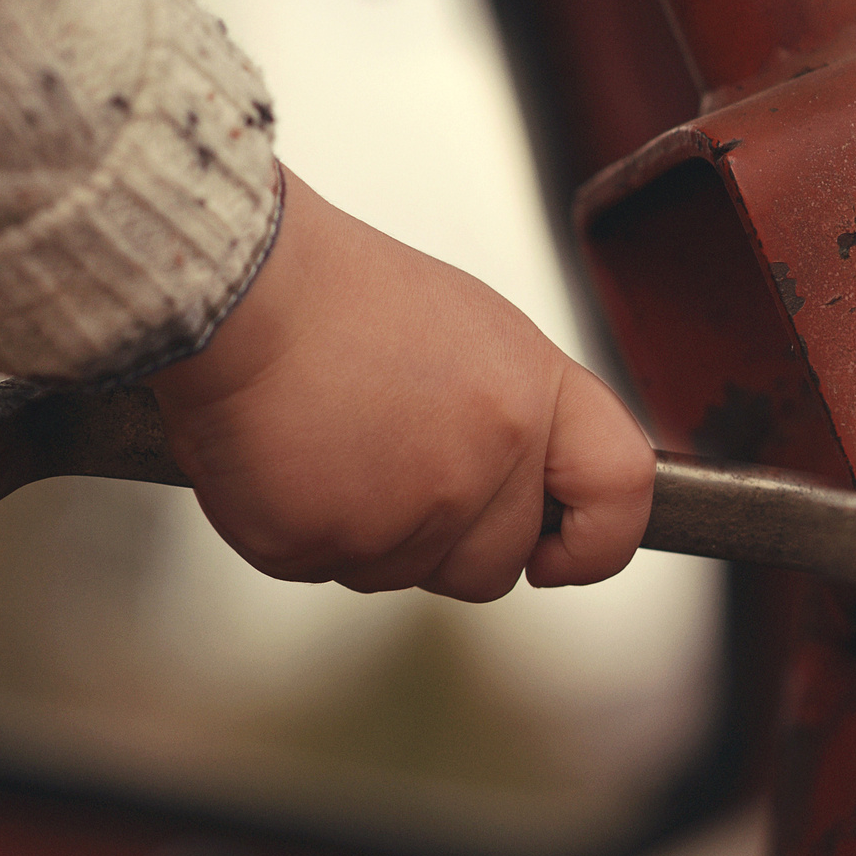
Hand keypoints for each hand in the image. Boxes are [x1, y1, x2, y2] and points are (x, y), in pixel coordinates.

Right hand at [147, 166, 654, 600]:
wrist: (233, 282)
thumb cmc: (340, 296)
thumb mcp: (472, 335)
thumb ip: (515, 419)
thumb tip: (525, 491)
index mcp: (532, 396)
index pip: (621, 490)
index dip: (597, 540)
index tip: (562, 554)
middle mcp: (484, 462)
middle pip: (496, 565)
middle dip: (449, 541)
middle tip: (389, 463)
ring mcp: (403, 513)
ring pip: (402, 573)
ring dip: (365, 531)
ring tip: (328, 437)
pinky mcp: (318, 544)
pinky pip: (322, 569)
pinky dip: (297, 528)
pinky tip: (283, 458)